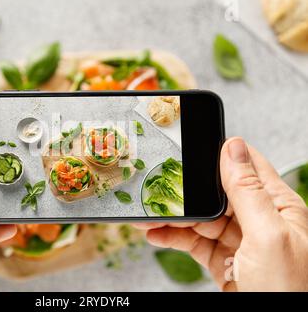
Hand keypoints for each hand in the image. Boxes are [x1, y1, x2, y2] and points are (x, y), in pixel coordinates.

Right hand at [135, 137, 307, 290]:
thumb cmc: (288, 291)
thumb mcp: (268, 236)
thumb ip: (248, 192)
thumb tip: (233, 147)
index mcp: (278, 206)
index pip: (247, 167)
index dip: (220, 153)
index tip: (192, 146)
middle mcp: (258, 221)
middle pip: (215, 194)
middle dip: (186, 190)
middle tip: (158, 186)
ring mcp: (238, 242)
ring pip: (200, 219)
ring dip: (173, 217)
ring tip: (147, 214)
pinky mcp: (222, 261)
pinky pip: (193, 243)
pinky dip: (173, 238)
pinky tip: (156, 234)